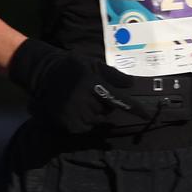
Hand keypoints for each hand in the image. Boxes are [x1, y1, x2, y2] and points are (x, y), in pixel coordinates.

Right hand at [7, 38, 152, 132]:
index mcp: (91, 83)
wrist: (44, 74)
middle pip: (107, 111)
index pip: (117, 99)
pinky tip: (77, 109)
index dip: (133, 108)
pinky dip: (86, 121)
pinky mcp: (65, 122)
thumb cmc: (74, 67)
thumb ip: (113, 75)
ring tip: (83, 100)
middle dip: (105, 104)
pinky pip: (85, 127)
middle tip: (92, 94)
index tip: (147, 115)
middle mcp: (82, 99)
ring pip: (96, 120)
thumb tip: (131, 84)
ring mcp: (72, 112)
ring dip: (95, 113)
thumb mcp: (94, 65)